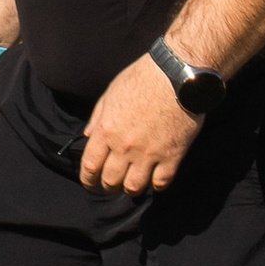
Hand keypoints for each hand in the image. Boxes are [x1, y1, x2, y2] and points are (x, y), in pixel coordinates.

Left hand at [77, 55, 202, 196]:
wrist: (176, 75)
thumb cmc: (141, 78)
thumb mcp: (111, 94)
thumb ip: (98, 118)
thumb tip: (87, 136)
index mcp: (106, 131)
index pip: (90, 166)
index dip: (88, 179)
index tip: (90, 183)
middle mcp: (124, 146)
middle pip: (111, 180)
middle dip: (108, 186)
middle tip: (111, 185)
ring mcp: (149, 153)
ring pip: (134, 187)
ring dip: (131, 189)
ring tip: (132, 185)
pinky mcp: (172, 155)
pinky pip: (161, 182)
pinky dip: (156, 186)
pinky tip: (154, 181)